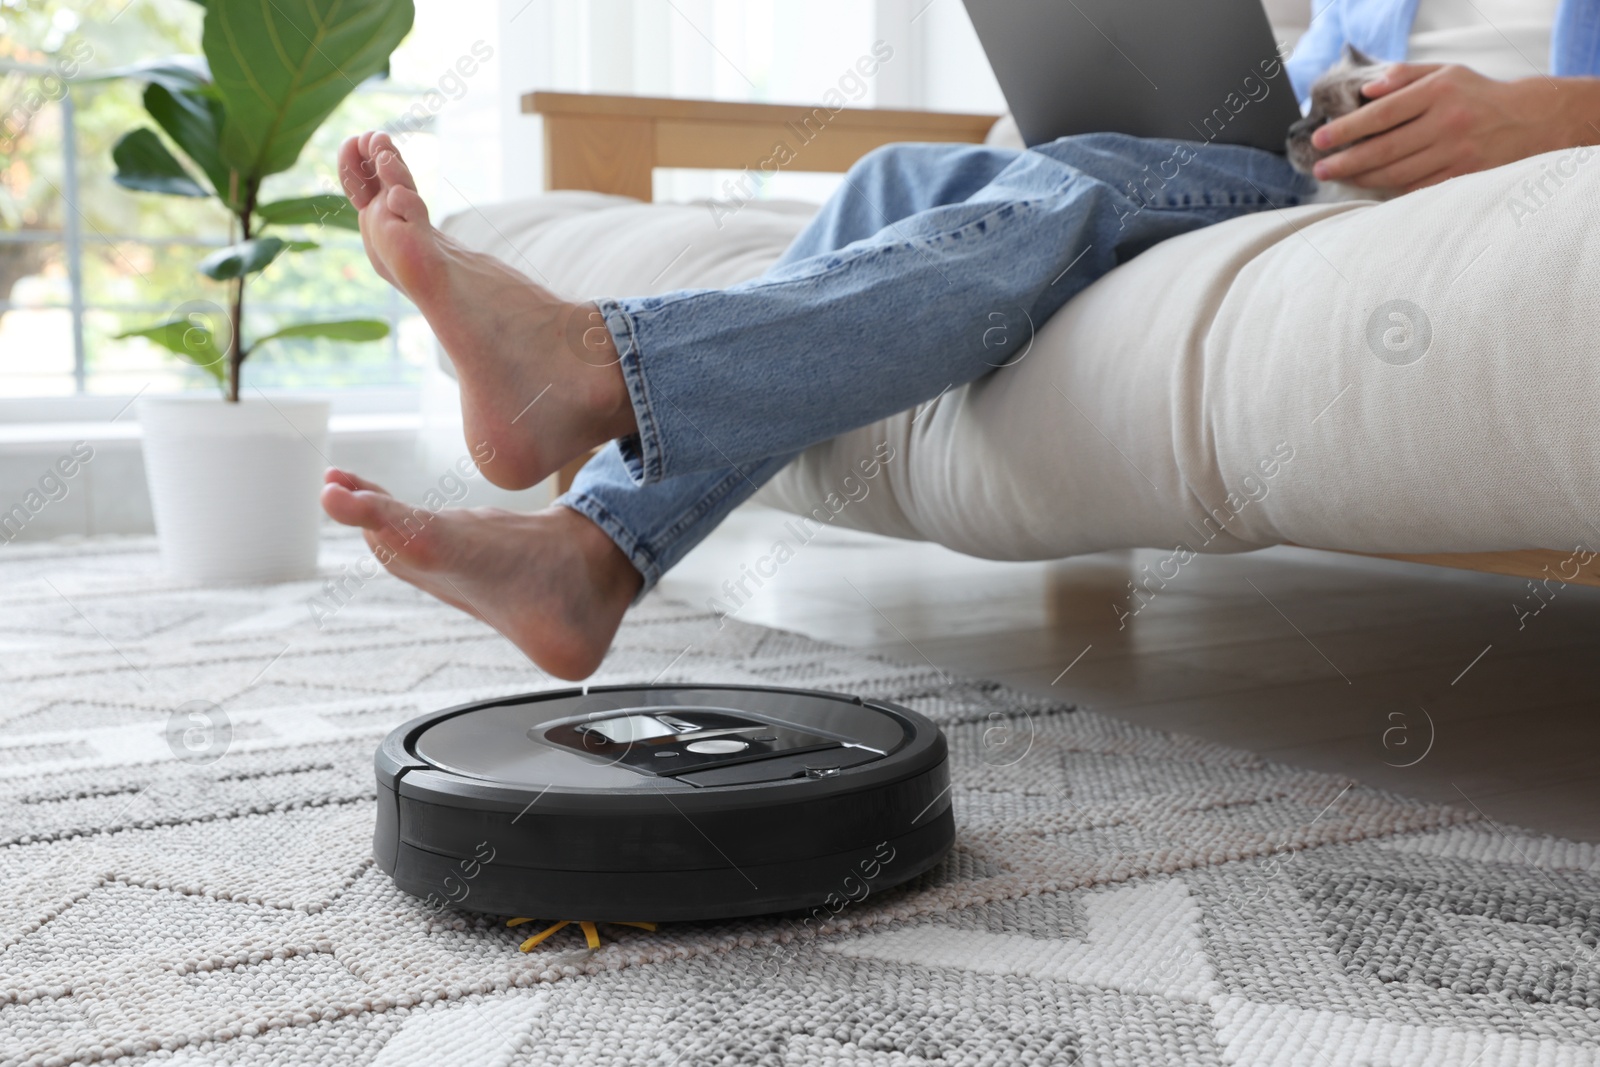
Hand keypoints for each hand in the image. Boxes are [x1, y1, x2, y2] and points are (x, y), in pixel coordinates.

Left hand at [1311, 63, 1578, 193]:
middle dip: (1346, 161)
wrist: (1531, 120)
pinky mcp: (1464, 176)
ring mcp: (1456, 152)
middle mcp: (1447, 123)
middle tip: (1320, 168)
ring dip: (1362, 179)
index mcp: (1439, 92)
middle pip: (1385, 149)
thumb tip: (1366, 92)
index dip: (1347, 129)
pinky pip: (1417, 189)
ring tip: (1340, 178)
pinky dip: (1390, 191)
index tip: (1320, 139)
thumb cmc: (1477, 95)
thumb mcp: (1446, 72)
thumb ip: (1404, 77)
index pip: (1382, 114)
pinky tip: (1370, 189)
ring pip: (1397, 173)